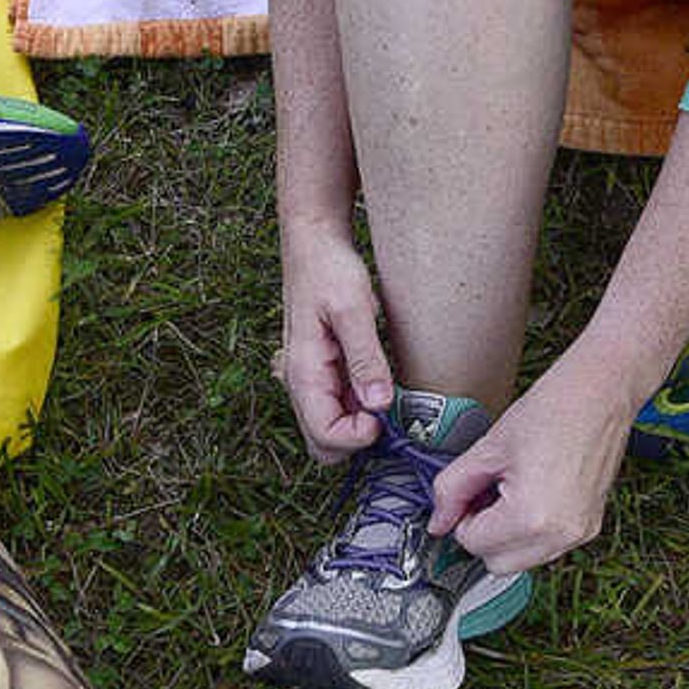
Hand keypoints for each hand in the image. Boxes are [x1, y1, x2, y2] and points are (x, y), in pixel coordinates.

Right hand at [275, 219, 393, 460]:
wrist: (314, 244)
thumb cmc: (329, 270)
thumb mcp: (353, 310)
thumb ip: (366, 359)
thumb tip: (380, 405)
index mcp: (304, 373)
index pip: (325, 436)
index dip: (360, 437)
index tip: (386, 414)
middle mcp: (301, 384)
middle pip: (324, 445)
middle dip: (358, 439)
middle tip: (388, 409)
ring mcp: (311, 381)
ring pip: (331, 430)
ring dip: (361, 424)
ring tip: (386, 391)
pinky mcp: (323, 373)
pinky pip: (339, 408)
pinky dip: (360, 408)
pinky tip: (378, 382)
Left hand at [428, 359, 639, 576]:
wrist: (600, 393)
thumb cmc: (552, 410)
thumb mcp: (487, 449)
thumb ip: (452, 489)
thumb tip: (437, 522)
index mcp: (532, 517)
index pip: (474, 544)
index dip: (462, 517)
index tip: (468, 492)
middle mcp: (560, 534)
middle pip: (497, 564)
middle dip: (483, 534)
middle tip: (484, 494)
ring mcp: (580, 533)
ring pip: (523, 561)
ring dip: (507, 537)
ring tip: (511, 491)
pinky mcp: (591, 526)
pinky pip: (547, 547)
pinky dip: (532, 532)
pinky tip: (532, 495)